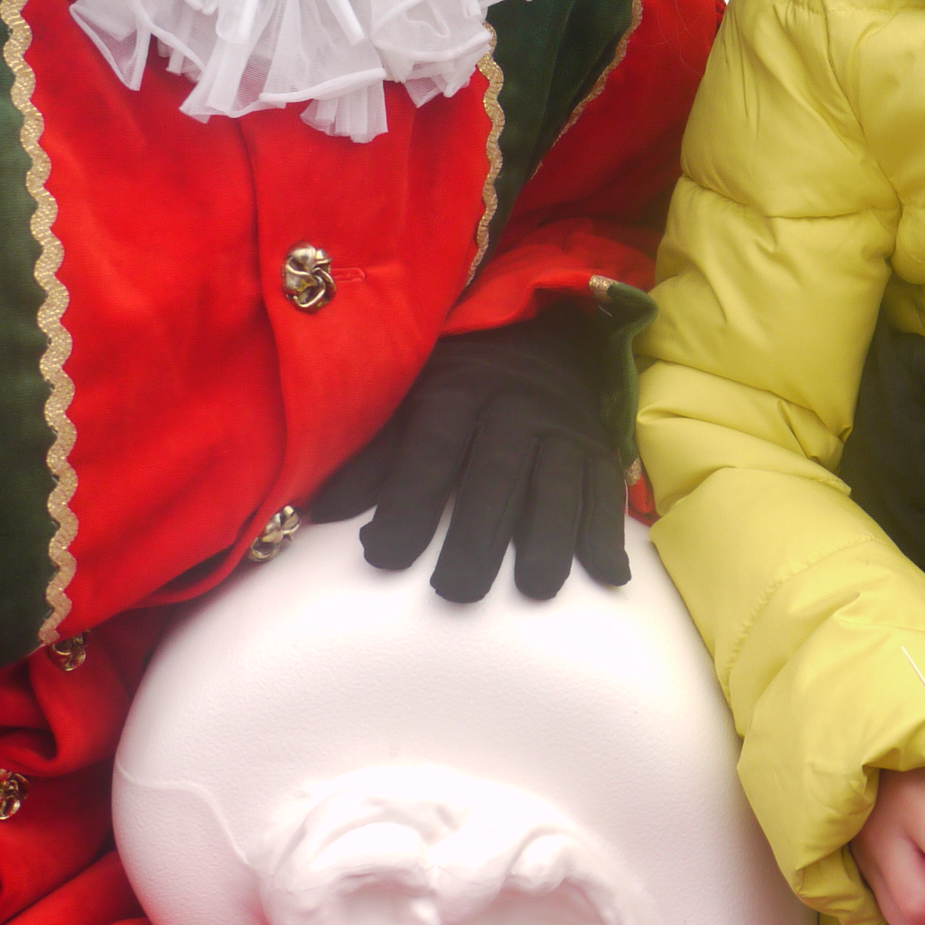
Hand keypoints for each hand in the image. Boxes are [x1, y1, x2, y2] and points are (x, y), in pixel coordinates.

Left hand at [307, 300, 637, 601]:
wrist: (546, 333)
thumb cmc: (463, 382)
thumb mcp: (411, 400)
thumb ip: (371, 457)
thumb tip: (316, 513)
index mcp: (457, 394)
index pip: (431, 452)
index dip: (407, 504)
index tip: (383, 557)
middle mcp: (513, 409)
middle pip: (495, 474)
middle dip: (478, 533)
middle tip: (457, 590)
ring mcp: (562, 429)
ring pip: (557, 483)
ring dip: (548, 536)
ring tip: (534, 587)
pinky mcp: (600, 448)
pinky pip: (607, 490)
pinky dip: (608, 532)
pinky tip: (607, 575)